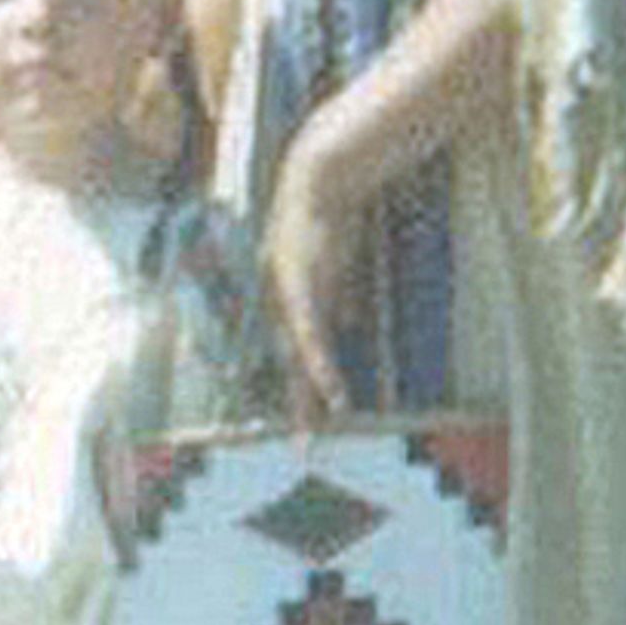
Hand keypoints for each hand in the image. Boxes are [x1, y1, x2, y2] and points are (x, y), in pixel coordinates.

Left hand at [259, 127, 364, 423]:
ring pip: (297, 361)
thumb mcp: (337, 264)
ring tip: (311, 437)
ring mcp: (286, 296)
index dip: (300, 385)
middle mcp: (278, 301)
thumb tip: (346, 326)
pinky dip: (323, 367)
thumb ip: (340, 295)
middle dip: (297, 409)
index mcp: (285, 297)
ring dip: (307, 402)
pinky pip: (313, 339)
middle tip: (303, 447)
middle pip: (290, 366)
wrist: (323, 176)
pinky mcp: (302, 288)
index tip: (308, 416)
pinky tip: (330, 394)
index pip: (292, 351)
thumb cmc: (332, 214)